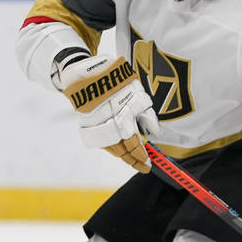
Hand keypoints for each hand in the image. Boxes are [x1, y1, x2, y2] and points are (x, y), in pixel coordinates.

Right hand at [56, 55, 157, 172]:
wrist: (88, 74)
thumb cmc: (117, 83)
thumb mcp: (139, 96)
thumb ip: (147, 116)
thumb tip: (153, 133)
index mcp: (122, 120)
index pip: (133, 146)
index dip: (142, 157)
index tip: (149, 164)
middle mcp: (108, 127)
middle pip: (122, 151)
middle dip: (133, 160)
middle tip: (143, 166)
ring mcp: (96, 128)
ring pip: (111, 148)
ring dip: (123, 155)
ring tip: (133, 160)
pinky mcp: (87, 126)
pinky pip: (102, 141)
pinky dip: (111, 147)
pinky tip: (119, 149)